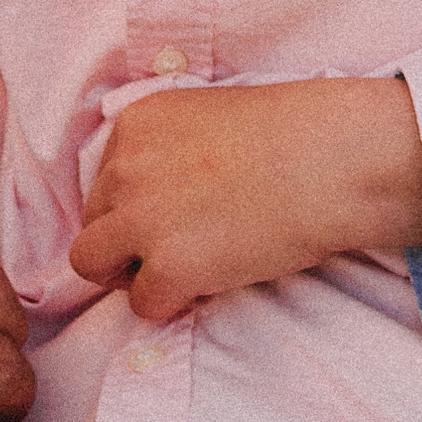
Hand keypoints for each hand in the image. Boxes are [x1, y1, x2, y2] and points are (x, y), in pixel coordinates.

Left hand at [68, 76, 421, 322]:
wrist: (331, 159)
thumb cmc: (291, 136)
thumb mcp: (208, 117)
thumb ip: (167, 150)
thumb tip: (152, 199)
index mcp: (134, 124)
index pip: (104, 180)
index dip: (137, 206)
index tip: (181, 211)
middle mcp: (125, 168)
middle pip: (92, 221)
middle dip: (127, 241)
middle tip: (181, 247)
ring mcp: (142, 218)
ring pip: (90, 263)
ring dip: (129, 273)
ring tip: (179, 272)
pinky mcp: (169, 266)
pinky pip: (141, 304)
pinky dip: (171, 303)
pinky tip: (209, 286)